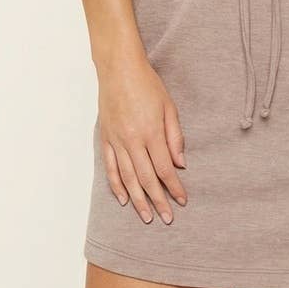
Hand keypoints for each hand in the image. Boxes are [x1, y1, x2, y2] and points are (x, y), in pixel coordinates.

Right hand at [97, 53, 187, 224]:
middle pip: (146, 178)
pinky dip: (116, 185)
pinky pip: (110, 168)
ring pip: (127, 178)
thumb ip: (175, 136)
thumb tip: (180, 163)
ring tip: (146, 217)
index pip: (165, 168)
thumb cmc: (147, 84)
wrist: (118, 68)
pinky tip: (123, 199)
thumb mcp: (169, 106)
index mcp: (151, 132)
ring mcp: (117, 140)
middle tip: (166, 219)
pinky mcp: (106, 138)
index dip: (174, 187)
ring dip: (138, 200)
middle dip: (158, 201)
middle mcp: (133, 140)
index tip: (182, 200)